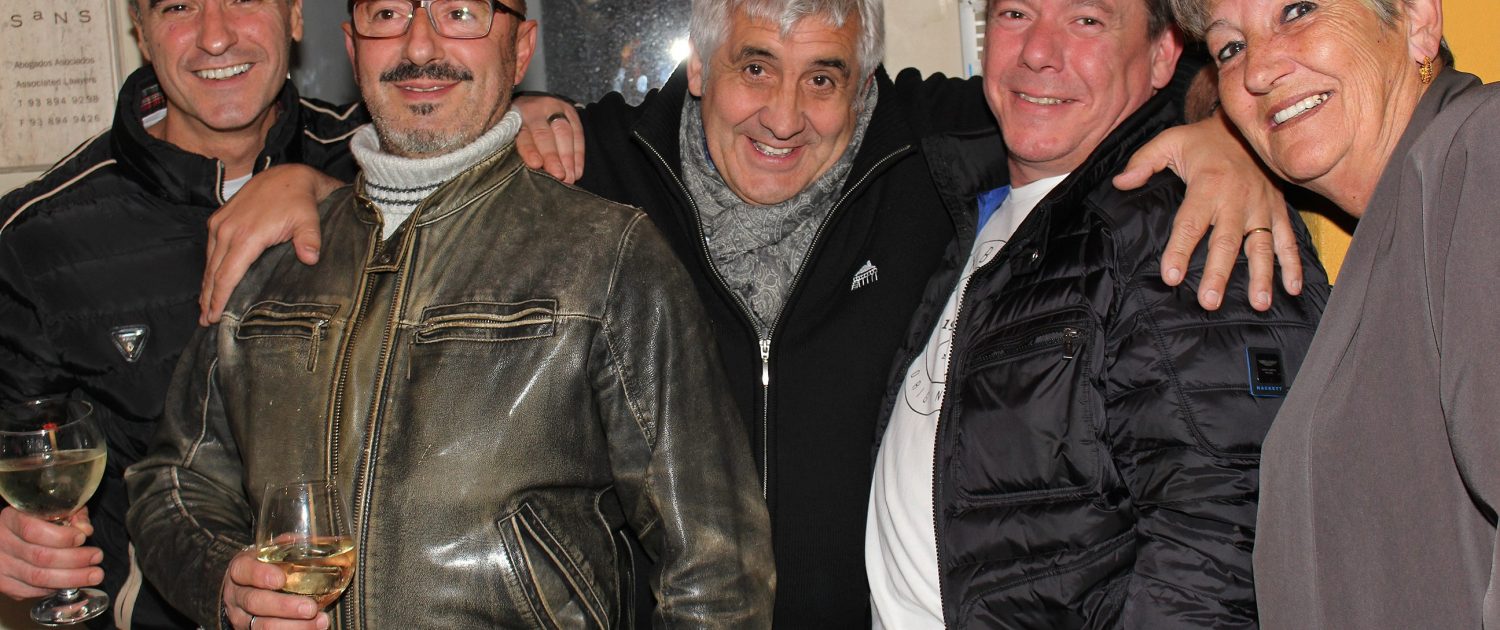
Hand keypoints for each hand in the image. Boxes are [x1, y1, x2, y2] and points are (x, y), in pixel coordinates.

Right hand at [0, 507, 101, 598]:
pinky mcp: (4, 584)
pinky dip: (56, 588)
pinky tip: (72, 582)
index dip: (61, 536)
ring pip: (38, 578)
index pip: (33, 530)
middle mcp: (1, 543)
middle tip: (97, 556)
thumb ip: (73, 515)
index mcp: (10, 519)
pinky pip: (32, 591)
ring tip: (94, 574)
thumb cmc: (38, 520)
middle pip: (40, 557)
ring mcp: (1, 566)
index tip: (82, 537)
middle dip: (75, 559)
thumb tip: (86, 530)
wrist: (10, 536)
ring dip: (72, 578)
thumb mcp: (55, 509)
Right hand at [200, 164, 337, 325]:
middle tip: (205, 321)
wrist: (289, 175)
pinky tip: (210, 280)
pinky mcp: (220, 217)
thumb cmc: (299, 200)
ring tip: (205, 306)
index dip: (219, 298)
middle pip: (213, 272)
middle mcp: (228, 230)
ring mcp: (221, 222)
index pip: (227, 275)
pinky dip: (209, 266)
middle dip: (208, 298)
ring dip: (206, 284)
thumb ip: (309, 240)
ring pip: (209, 261)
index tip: (213, 317)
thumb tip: (310, 259)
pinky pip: (210, 248)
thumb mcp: (309, 220)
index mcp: (247, 235)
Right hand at [221, 549, 327, 629]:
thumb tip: (312, 542)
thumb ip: (287, 546)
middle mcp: (237, 595)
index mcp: (240, 570)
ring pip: (262, 626)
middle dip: (284, 607)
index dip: (260, 575)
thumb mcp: (268, 553)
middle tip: (310, 607)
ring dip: (294, 626)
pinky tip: (314, 629)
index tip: (280, 579)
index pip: (243, 571)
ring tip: (320, 621)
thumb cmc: (263, 567)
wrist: (244, 588)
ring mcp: (241, 617)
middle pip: (254, 602)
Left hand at [512, 95, 584, 183]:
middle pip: (545, 134)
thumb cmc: (518, 128)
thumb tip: (531, 173)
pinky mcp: (571, 112)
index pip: (523, 135)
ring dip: (568, 158)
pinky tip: (577, 171)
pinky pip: (578, 133)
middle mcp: (535, 110)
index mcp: (515, 118)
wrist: (532, 104)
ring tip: (570, 177)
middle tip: (559, 175)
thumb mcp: (510, 135)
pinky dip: (578, 155)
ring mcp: (555, 109)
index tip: (536, 164)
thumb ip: (519, 150)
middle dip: (553, 156)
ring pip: (564, 133)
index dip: (530, 150)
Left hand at [1113, 111, 1301, 311]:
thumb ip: (1143, 161)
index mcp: (1207, 185)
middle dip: (1218, 274)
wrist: (1243, 125)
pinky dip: (1292, 264)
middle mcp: (1236, 199)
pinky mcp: (1278, 209)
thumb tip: (1120, 183)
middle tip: (1209, 301)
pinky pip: (1287, 239)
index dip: (1179, 251)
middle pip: (1226, 242)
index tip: (1171, 277)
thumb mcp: (1169, 141)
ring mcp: (1260, 207)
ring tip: (1259, 304)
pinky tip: (1292, 288)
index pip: (1189, 224)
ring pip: (1261, 246)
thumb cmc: (1202, 139)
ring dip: (1261, 276)